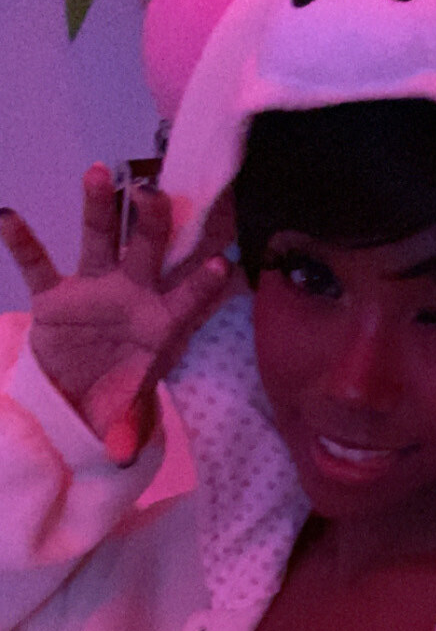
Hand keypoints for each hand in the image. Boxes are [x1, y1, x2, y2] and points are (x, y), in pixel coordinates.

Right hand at [0, 165, 235, 464]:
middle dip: (152, 226)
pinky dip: (23, 242)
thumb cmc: (118, 396)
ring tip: (99, 174)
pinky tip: (7, 217)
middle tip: (154, 197)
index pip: (188, 302)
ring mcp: (94, 290)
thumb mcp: (126, 415)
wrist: (79, 397)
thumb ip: (126, 429)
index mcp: (162, 325)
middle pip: (147, 254)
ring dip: (98, 209)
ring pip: (99, 241)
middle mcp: (132, 296)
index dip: (203, 286)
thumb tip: (122, 456)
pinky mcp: (55, 296)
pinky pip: (39, 265)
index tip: (220, 265)